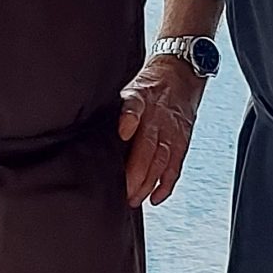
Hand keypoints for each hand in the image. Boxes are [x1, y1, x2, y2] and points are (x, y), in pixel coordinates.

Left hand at [118, 56, 202, 207]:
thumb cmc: (149, 86)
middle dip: (135, 171)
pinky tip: (155, 197)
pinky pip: (175, 165)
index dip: (129, 119)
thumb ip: (115, 107)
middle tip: (122, 191)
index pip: (134, 106)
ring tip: (134, 198)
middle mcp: (158, 116)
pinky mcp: (182, 141)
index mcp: (141, 98)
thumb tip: (90, 125)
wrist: (181, 75)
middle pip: (148, 145)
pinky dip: (166, 184)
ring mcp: (171, 130)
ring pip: (161, 160)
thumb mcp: (129, 86)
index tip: (122, 132)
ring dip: (148, 182)